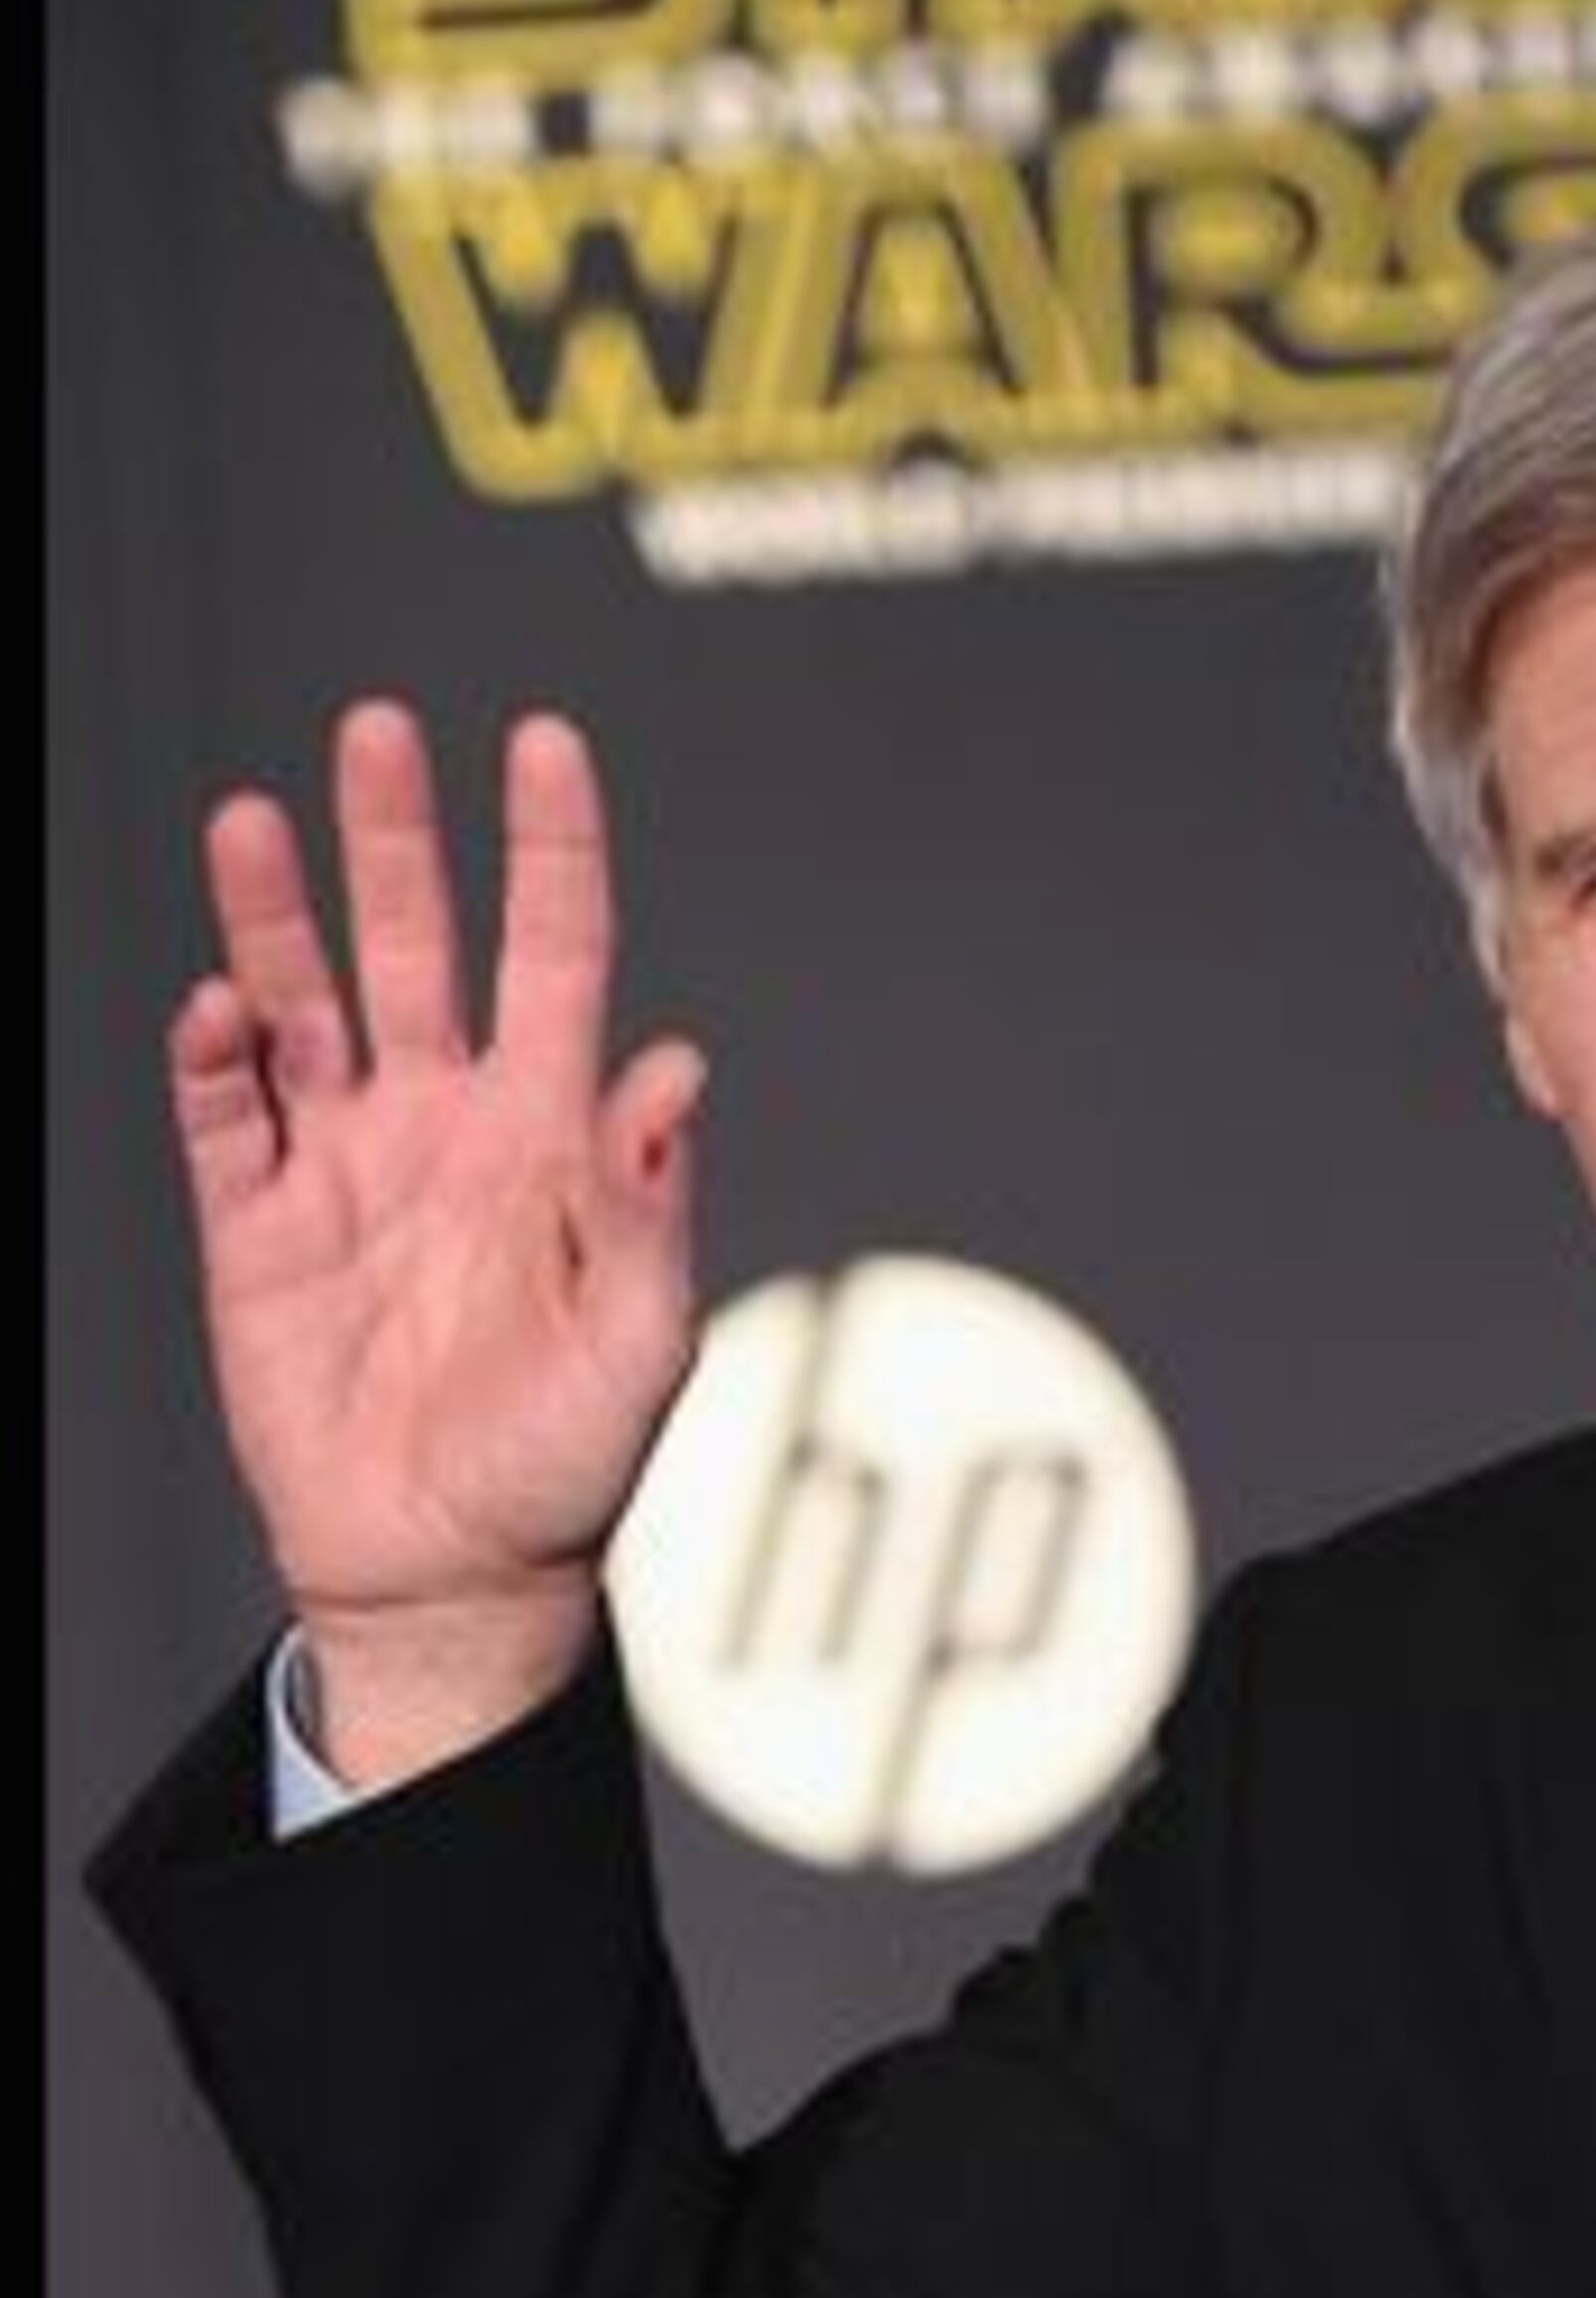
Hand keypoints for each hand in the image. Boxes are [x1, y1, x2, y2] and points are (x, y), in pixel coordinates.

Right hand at [173, 701, 707, 1782]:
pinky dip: (214, 1054)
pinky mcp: (257, 1227)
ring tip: (254, 817)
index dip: (551, 850)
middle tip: (377, 728)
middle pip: (419, 944)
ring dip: (277, 913)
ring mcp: (347, 1166)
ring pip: (304, 1000)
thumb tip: (679, 1064)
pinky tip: (220, 1005)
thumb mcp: (642, 1341)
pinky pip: (224, 1113)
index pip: (558, 954)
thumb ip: (655, 1207)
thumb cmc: (569, 1462)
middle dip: (398, 838)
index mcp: (554, 1137)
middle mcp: (447, 1126)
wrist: (454, 1569)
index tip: (542, 743)